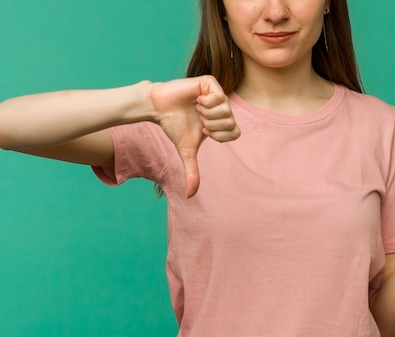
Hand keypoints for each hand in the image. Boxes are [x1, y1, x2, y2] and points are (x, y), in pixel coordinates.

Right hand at [150, 75, 240, 196]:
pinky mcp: (209, 83)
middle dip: (211, 125)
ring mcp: (217, 94)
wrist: (159, 109)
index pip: (235, 133)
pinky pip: (218, 96)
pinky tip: (196, 100)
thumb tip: (190, 196)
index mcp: (222, 121)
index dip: (218, 135)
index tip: (203, 131)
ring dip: (207, 114)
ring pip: (226, 110)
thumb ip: (192, 171)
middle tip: (199, 119)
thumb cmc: (174, 126)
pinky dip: (206, 103)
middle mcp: (223, 107)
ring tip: (196, 109)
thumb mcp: (186, 151)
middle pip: (231, 122)